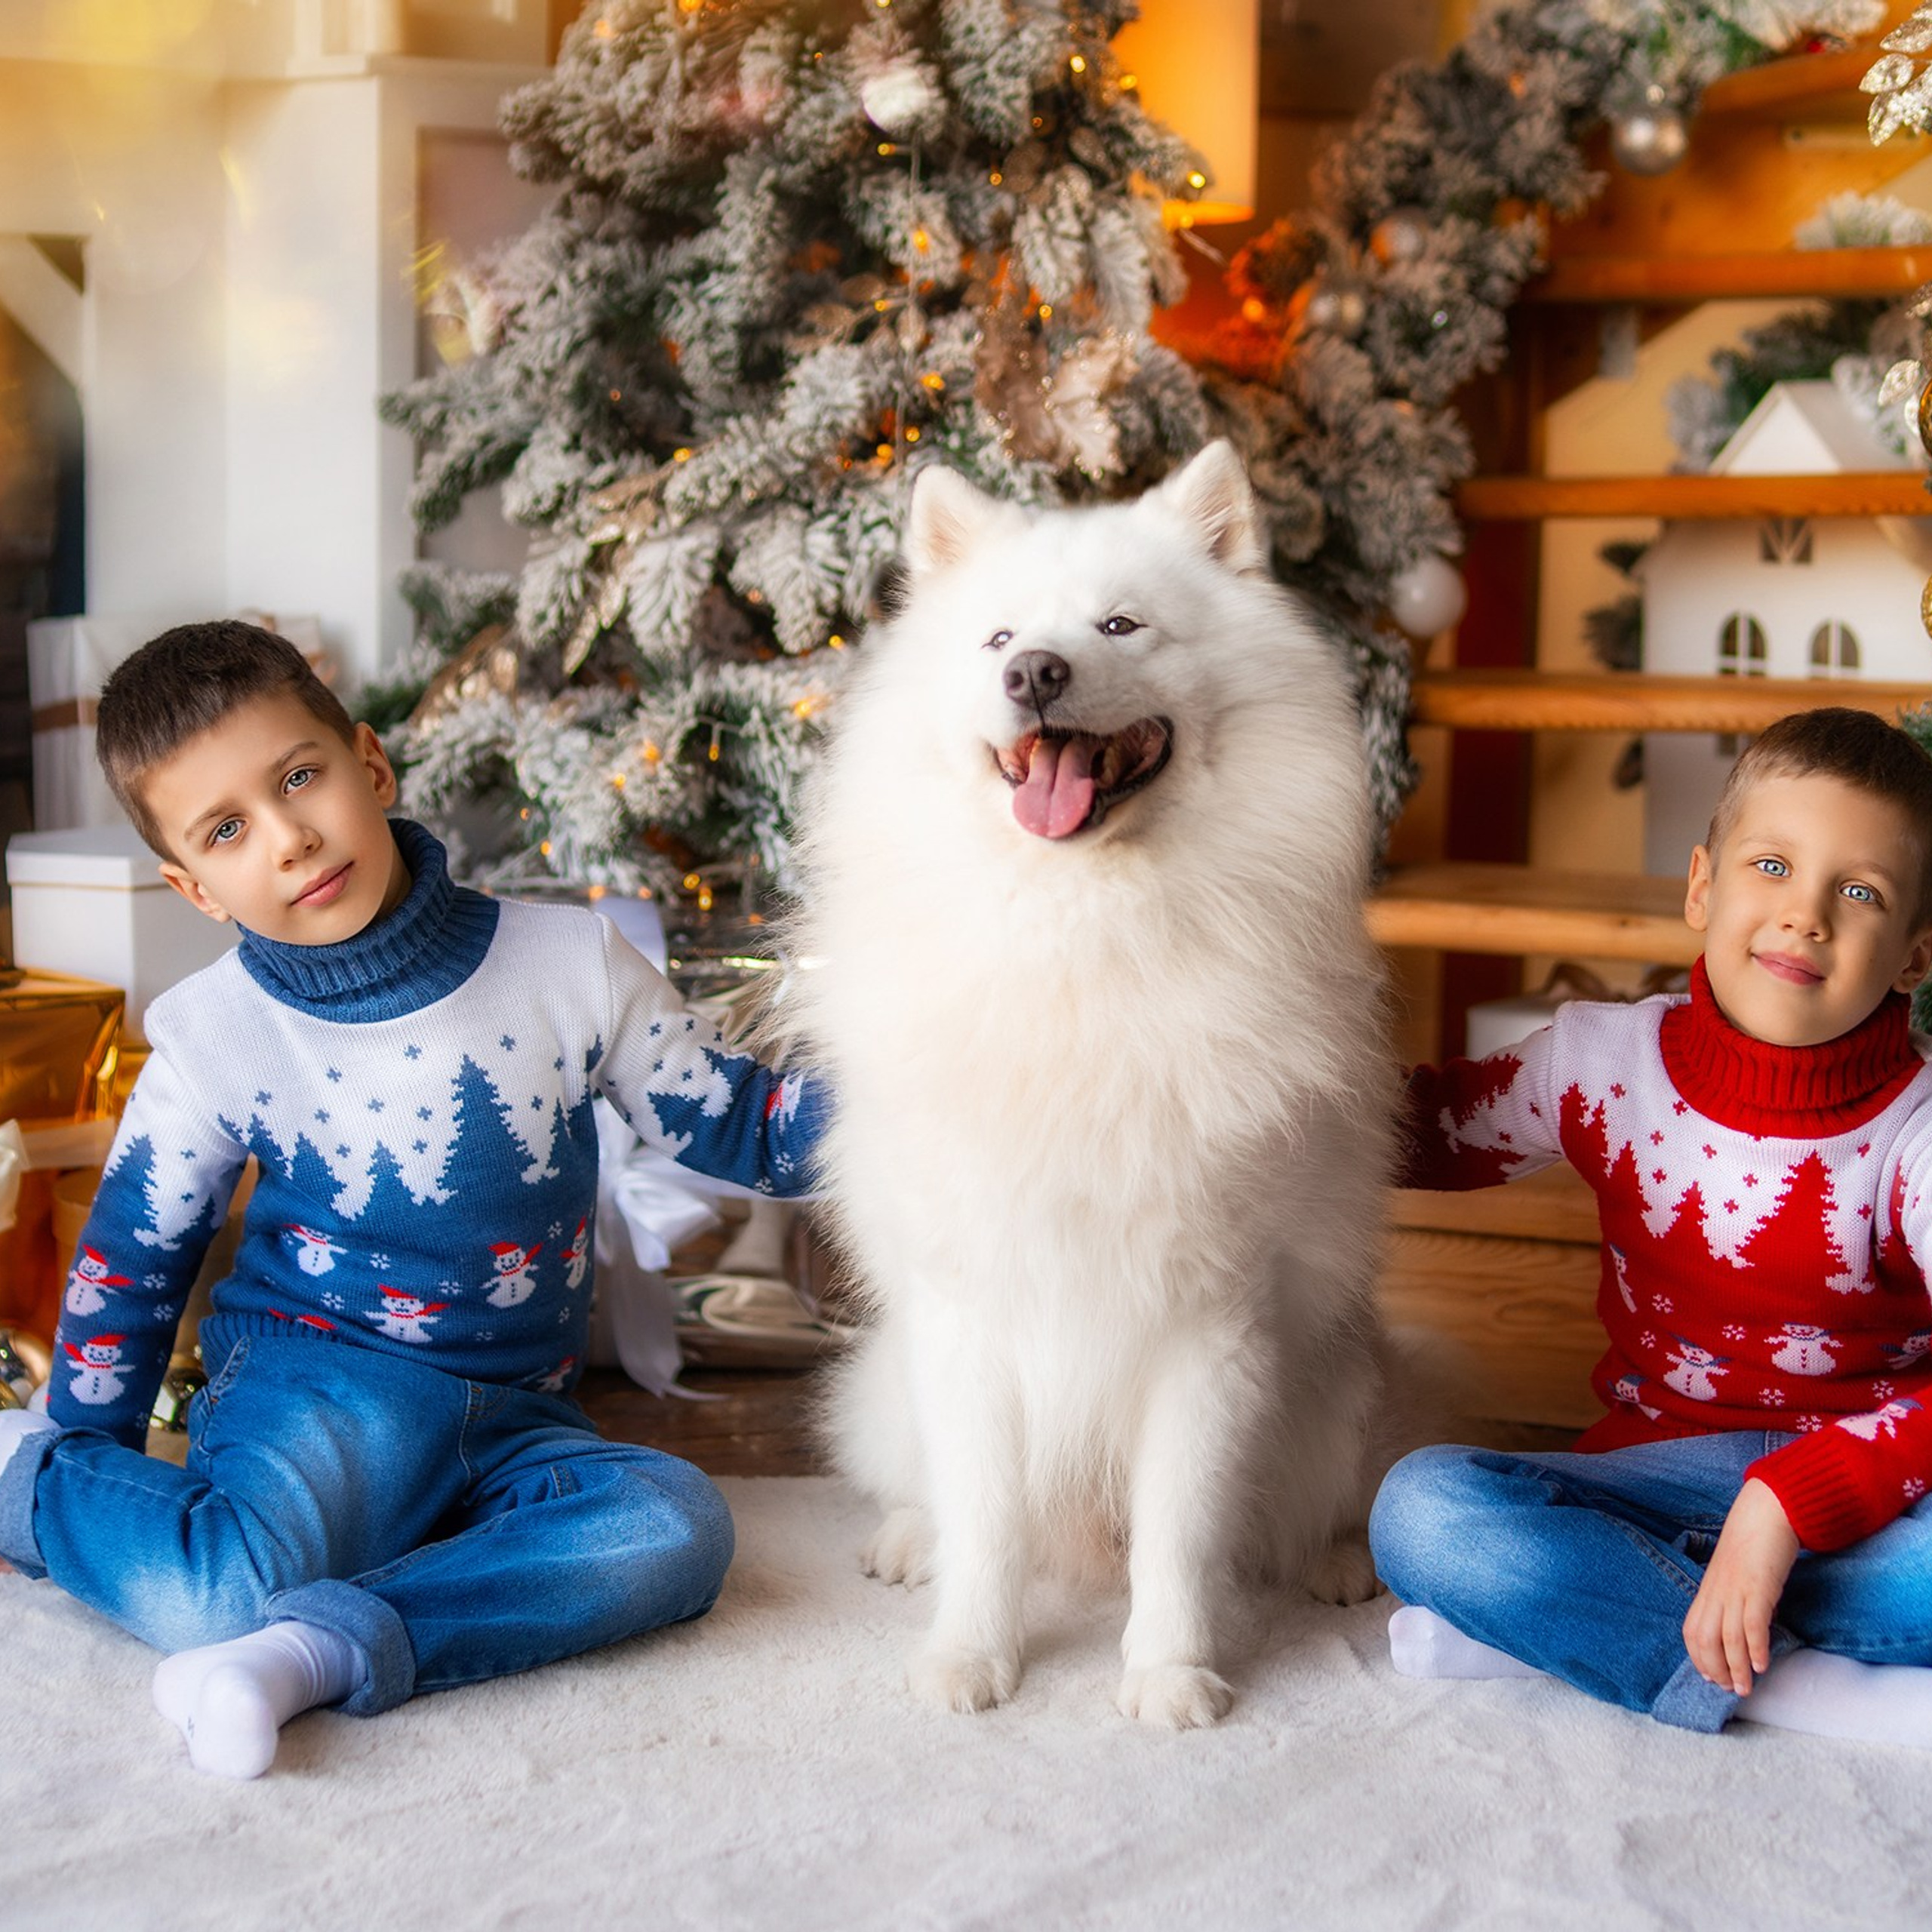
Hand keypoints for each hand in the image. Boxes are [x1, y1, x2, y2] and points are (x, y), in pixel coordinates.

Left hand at [1682, 1478, 1800, 1696]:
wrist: (1766, 1512)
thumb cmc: (1753, 1544)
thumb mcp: (1736, 1574)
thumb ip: (1734, 1598)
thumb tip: (1744, 1627)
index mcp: (1709, 1589)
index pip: (1692, 1630)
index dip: (1698, 1656)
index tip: (1708, 1676)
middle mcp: (1717, 1591)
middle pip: (1704, 1638)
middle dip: (1714, 1668)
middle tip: (1728, 1689)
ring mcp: (1736, 1588)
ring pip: (1728, 1637)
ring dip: (1736, 1668)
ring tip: (1744, 1688)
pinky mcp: (1758, 1586)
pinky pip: (1752, 1622)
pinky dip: (1755, 1648)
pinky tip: (1761, 1665)